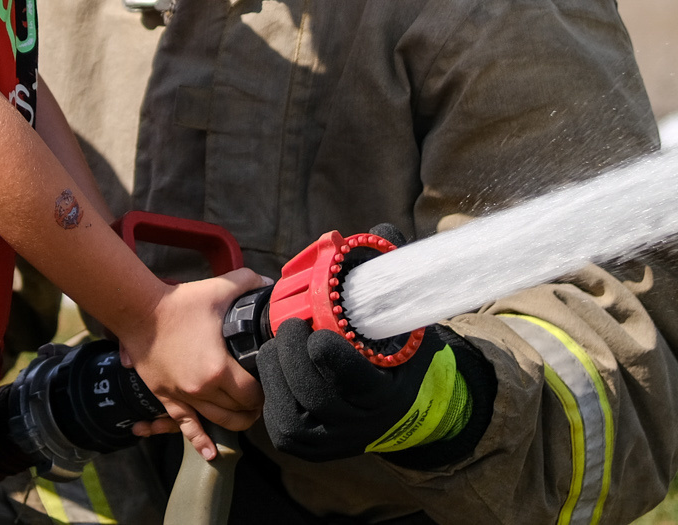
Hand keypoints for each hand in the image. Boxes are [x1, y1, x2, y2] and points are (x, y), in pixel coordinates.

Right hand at [118, 269, 264, 460]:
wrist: (138, 312)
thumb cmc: (179, 302)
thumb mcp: (219, 288)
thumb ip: (249, 283)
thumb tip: (271, 285)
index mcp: (219, 369)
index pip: (253, 394)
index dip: (264, 390)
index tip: (268, 381)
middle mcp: (202, 390)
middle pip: (238, 411)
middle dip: (253, 406)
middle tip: (260, 397)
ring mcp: (183, 397)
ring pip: (218, 421)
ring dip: (235, 421)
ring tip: (246, 414)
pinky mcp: (167, 398)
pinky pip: (186, 427)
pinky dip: (200, 442)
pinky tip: (210, 453)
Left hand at [258, 223, 474, 463]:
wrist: (401, 408)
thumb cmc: (397, 354)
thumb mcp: (405, 318)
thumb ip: (391, 275)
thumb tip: (381, 232)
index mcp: (389, 392)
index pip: (356, 382)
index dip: (333, 358)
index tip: (318, 333)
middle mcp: (361, 423)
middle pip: (316, 396)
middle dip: (293, 358)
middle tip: (288, 328)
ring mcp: (333, 439)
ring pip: (291, 416)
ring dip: (276, 375)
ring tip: (276, 344)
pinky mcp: (310, 446)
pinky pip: (280, 425)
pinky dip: (271, 393)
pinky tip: (274, 365)